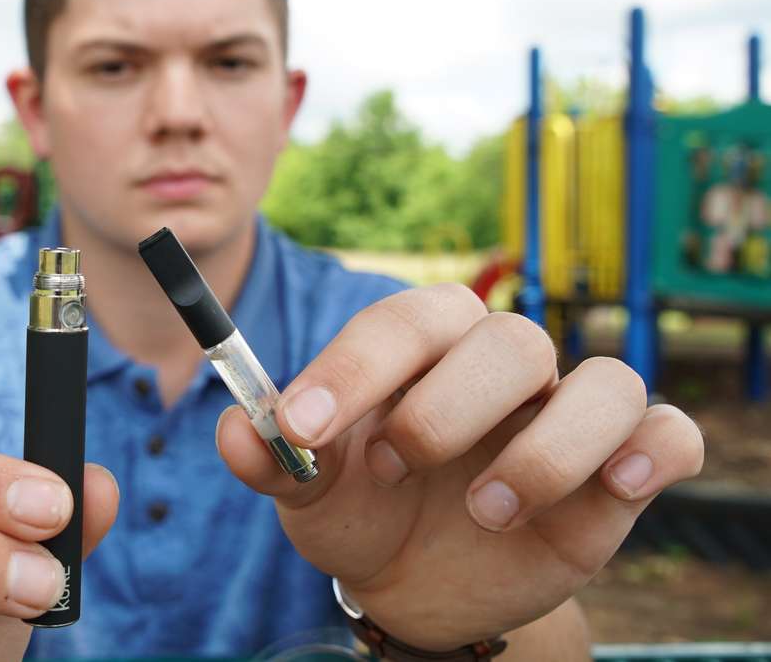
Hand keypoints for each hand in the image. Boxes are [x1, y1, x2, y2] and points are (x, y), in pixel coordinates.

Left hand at [216, 284, 703, 650]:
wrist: (415, 582)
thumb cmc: (361, 511)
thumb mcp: (309, 496)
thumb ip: (272, 458)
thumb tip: (235, 429)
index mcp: (421, 351)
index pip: (403, 322)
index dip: (354, 367)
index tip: (302, 426)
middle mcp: (499, 367)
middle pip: (505, 339)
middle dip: (443, 408)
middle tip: (391, 468)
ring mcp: (564, 413)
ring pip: (604, 380)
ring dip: (546, 448)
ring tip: (483, 510)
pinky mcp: (619, 471)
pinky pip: (667, 433)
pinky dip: (650, 451)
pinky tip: (614, 490)